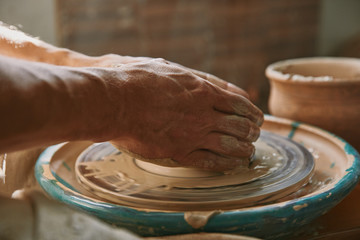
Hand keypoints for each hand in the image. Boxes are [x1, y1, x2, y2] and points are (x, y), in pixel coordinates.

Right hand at [99, 58, 262, 170]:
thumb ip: (196, 78)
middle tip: (255, 135)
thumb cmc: (140, 80)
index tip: (257, 118)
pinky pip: (210, 162)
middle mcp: (204, 115)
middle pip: (240, 126)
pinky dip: (226, 164)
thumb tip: (216, 85)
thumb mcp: (172, 68)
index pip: (240, 104)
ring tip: (249, 152)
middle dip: (252, 132)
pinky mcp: (179, 152)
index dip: (253, 113)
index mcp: (204, 92)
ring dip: (244, 150)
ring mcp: (193, 135)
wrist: (117, 101)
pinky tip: (233, 166)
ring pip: (230, 146)